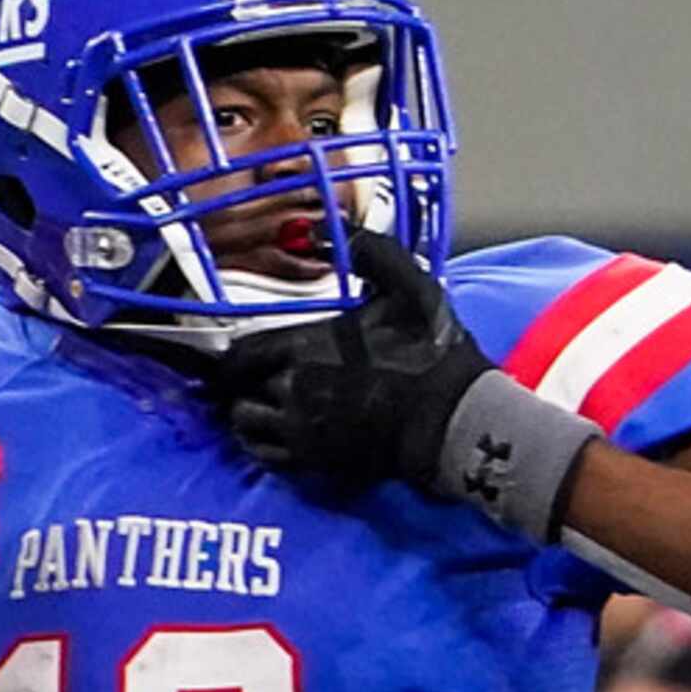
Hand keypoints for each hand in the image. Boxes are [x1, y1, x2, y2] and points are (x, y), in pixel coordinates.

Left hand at [215, 234, 601, 538]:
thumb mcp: (409, 287)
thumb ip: (370, 252)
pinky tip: (279, 432)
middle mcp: (294, 391)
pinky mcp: (319, 461)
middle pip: (239, 390)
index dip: (235, 356)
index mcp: (306, 348)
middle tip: (255, 377)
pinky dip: (263, 444)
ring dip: (250, 412)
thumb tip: (331, 229)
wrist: (455, 419)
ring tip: (265, 403)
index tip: (244, 353)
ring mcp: (304, 431)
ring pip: (247, 425)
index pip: (241, 355)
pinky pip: (268, 457)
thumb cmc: (431, 352)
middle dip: (245, 382)